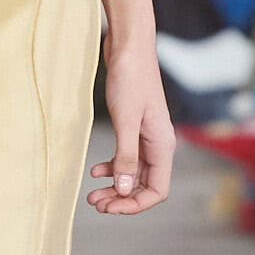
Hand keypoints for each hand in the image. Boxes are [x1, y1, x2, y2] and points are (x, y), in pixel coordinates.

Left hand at [88, 32, 174, 215]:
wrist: (129, 47)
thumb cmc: (130, 79)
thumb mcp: (125, 120)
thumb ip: (125, 156)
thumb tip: (123, 190)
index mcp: (162, 145)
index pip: (157, 190)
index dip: (135, 204)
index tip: (110, 207)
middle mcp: (158, 145)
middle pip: (144, 185)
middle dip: (121, 198)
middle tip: (95, 203)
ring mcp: (146, 137)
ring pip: (132, 174)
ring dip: (114, 186)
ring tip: (91, 193)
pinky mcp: (134, 128)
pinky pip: (126, 158)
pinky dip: (112, 167)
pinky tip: (95, 170)